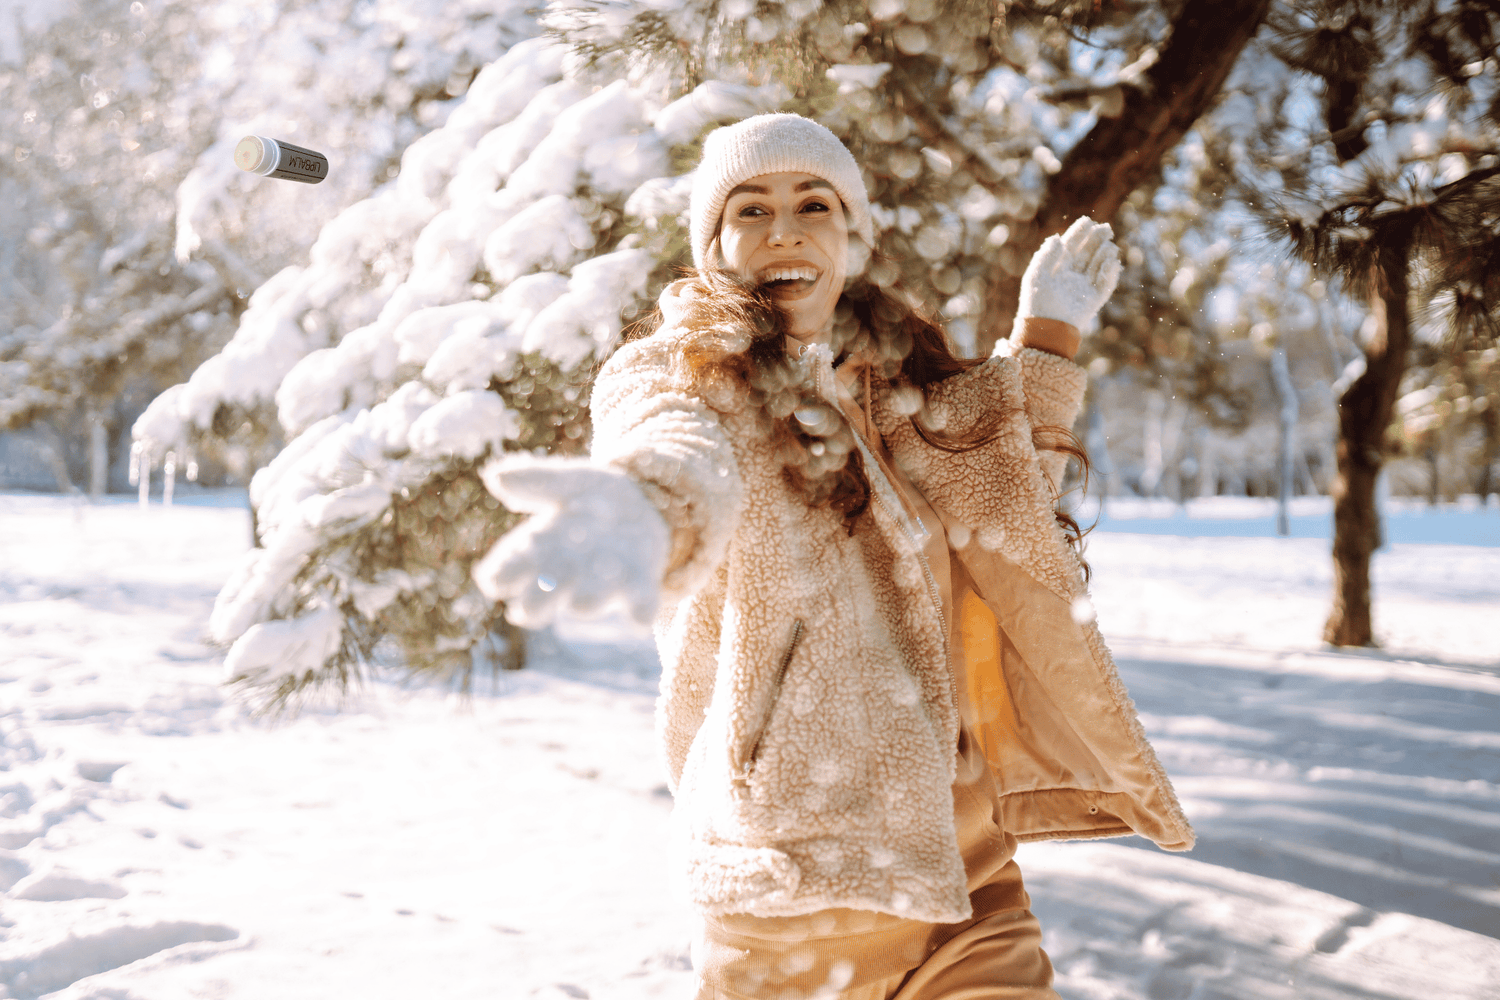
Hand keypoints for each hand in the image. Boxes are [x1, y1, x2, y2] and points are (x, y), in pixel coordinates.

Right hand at [472, 456, 669, 629]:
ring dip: (585, 600)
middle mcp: (565, 576)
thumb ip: (535, 480)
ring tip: (582, 600)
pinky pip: (639, 606)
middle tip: (530, 604)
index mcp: (539, 551)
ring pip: (587, 603)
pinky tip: (640, 615)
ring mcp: (602, 583)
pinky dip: (639, 610)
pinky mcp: (639, 585)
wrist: (647, 502)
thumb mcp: (567, 481)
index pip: (506, 573)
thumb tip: (496, 476)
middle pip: (538, 603)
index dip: (501, 578)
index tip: (496, 578)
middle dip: (535, 605)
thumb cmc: (594, 498)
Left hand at [1015, 217, 1122, 331]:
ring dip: (1104, 254)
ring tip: (1108, 246)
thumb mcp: (1036, 275)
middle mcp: (1071, 276)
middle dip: (1096, 240)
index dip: (1079, 233)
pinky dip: (1109, 273)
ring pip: (1098, 266)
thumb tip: (1057, 237)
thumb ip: (1046, 256)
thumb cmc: (1036, 302)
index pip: (1070, 246)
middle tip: (1106, 228)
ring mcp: (1083, 287)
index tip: (1088, 221)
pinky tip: (1111, 262)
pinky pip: (1105, 284)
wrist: (1045, 329)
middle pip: (1087, 253)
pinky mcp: (1094, 300)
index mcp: (1057, 268)